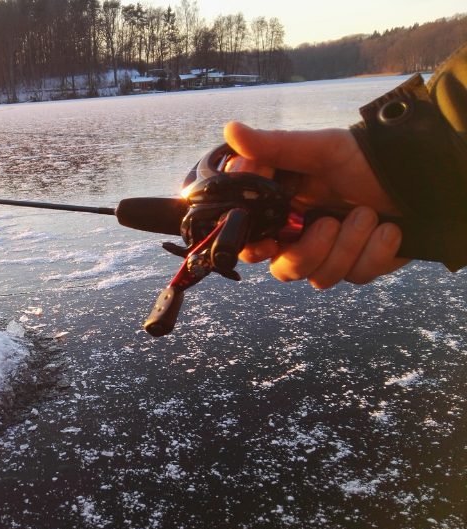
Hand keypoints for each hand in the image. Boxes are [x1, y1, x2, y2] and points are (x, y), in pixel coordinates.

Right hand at [223, 121, 408, 287]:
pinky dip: (376, 251)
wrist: (420, 173)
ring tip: (369, 214)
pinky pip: (358, 275)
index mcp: (283, 209)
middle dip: (308, 251)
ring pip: (321, 276)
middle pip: (283, 269)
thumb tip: (230, 130)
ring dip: (349, 245)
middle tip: (328, 223)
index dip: (253, 247)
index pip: (251, 240)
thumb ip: (273, 146)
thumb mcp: (320, 148)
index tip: (265, 242)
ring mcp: (332, 254)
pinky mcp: (361, 266)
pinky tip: (389, 229)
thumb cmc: (366, 157)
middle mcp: (302, 236)